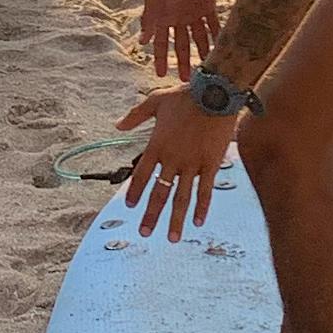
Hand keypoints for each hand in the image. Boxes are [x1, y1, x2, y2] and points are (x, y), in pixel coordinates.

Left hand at [118, 83, 234, 244]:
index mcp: (157, 145)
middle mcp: (172, 159)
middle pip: (159, 193)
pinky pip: (205, 191)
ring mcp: (192, 164)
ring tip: (171, 238)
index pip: (141, 175)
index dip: (134, 192)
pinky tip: (198, 222)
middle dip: (151, 215)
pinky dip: (201, 208)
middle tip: (144, 232)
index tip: (129, 206)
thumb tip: (117, 125)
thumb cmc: (185, 96)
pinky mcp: (211, 165)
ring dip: (175, 219)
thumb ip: (135, 115)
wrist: (215, 94)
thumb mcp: (155, 101)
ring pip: (181, 198)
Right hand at [137, 0, 220, 77]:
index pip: (162, 43)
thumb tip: (142, 42)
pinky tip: (222, 49)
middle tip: (187, 80)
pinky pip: (214, 25)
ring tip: (207, 68)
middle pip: (181, 45)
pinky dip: (217, 36)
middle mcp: (179, 18)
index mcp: (164, 17)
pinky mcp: (208, 6)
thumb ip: (149, 20)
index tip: (161, 75)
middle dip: (184, 62)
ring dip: (202, 52)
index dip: (161, 59)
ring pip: (198, 38)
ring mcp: (194, 13)